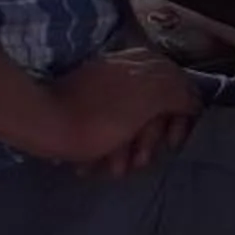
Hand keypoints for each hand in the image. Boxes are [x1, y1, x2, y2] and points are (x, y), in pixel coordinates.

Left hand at [47, 51, 199, 168]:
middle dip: (149, 139)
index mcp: (148, 65)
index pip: (182, 91)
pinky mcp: (83, 101)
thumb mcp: (151, 101)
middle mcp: (130, 69)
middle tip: (138, 162)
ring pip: (131, 120)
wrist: (41, 121)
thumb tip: (194, 99)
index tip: (172, 145)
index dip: (181, 120)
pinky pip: (106, 124)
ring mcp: (105, 85)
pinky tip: (95, 163)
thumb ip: (180, 94)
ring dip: (127, 148)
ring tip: (113, 169)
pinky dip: (106, 144)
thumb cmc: (100, 118)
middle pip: (157, 108)